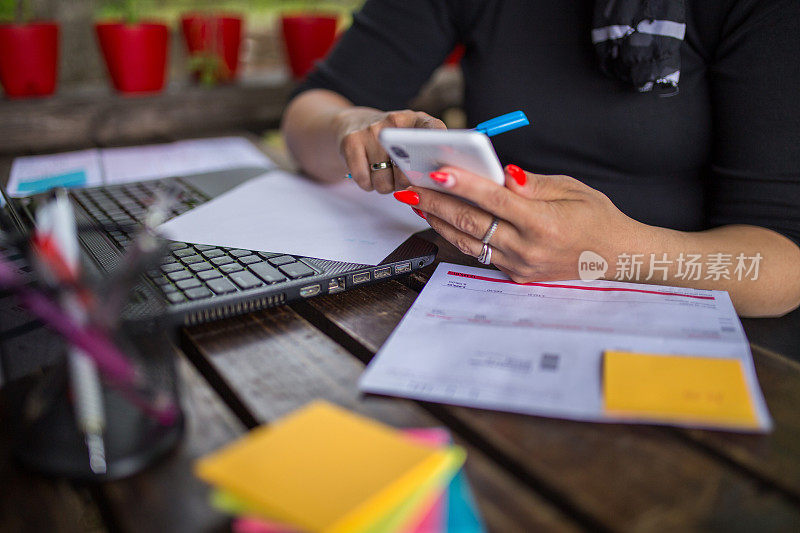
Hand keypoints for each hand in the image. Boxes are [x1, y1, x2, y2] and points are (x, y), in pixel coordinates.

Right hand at [335, 108, 445, 192]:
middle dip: (405, 183)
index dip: (440, 151)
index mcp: (418, 119)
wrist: (352, 125)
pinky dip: (367, 184)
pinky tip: (369, 172)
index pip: (435, 131)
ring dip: (385, 186)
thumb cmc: (391, 143)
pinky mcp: (351, 142)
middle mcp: (395, 120)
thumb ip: (428, 158)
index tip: (441, 169)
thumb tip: (437, 182)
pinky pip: (364, 181)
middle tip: (401, 177)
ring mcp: (371, 130)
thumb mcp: (412, 141)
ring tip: (384, 173)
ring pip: (384, 181)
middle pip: (408, 171)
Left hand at [393, 164, 638, 281]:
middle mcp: (528, 248)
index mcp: (544, 223)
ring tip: (417, 202)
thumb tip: (499, 173)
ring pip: (469, 241)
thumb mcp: (570, 188)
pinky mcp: (516, 274)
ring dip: (439, 220)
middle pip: (472, 222)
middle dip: (437, 202)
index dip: (464, 185)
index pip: (494, 200)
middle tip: (411, 186)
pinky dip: (458, 235)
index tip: (437, 172)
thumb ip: (530, 184)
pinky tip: (442, 220)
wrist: (615, 256)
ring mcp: (520, 265)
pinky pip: (480, 253)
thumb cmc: (595, 216)